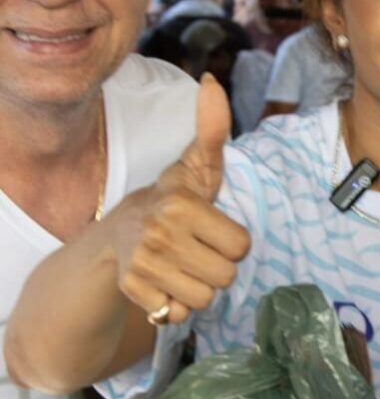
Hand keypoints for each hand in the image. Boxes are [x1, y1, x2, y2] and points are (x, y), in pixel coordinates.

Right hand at [117, 74, 250, 324]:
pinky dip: (175, 306)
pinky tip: (165, 284)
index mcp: (182, 205)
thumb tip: (213, 83)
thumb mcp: (197, 167)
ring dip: (199, 287)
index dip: (233, 241)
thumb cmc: (174, 202)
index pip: (242, 246)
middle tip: (198, 250)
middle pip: (226, 277)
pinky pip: (176, 315)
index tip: (212, 229)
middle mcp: (159, 235)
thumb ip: (212, 130)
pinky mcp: (133, 294)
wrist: (118, 236)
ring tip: (183, 265)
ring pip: (204, 299)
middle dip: (218, 266)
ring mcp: (142, 266)